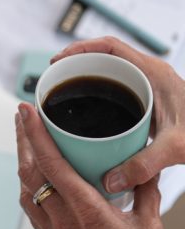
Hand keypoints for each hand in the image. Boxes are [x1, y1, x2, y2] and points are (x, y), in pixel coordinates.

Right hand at [52, 36, 184, 193]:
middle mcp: (150, 75)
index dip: (81, 49)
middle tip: (57, 78)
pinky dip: (102, 95)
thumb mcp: (176, 147)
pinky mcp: (151, 100)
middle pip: (106, 58)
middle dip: (79, 64)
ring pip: (113, 73)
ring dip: (89, 78)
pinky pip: (120, 90)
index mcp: (154, 73)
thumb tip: (110, 180)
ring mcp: (150, 86)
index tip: (60, 60)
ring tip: (67, 93)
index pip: (111, 48)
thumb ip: (143, 163)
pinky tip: (92, 113)